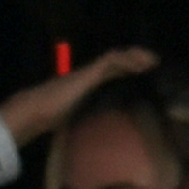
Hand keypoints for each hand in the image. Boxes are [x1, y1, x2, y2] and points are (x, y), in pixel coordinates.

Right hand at [0, 47, 157, 140]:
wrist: (33, 111)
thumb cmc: (49, 116)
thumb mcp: (76, 116)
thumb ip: (86, 115)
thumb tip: (96, 132)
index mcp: (88, 83)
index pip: (112, 71)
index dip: (129, 68)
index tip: (146, 70)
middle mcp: (89, 74)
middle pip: (117, 61)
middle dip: (137, 59)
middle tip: (155, 61)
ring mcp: (88, 72)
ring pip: (115, 57)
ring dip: (135, 56)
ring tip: (152, 60)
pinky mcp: (87, 73)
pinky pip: (110, 61)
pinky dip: (126, 61)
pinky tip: (139, 65)